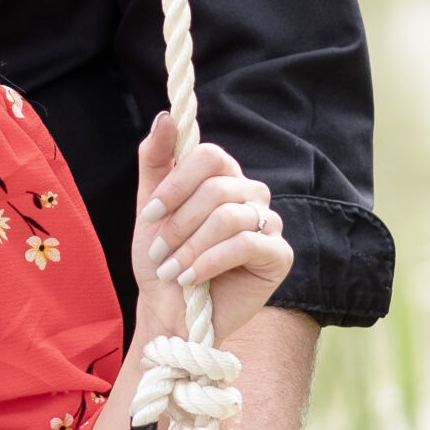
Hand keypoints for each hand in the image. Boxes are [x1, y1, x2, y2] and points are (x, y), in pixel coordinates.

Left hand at [132, 114, 292, 348]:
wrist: (170, 313)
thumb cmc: (161, 261)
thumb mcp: (149, 210)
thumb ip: (156, 161)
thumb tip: (166, 117)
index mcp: (223, 178)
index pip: (208, 155)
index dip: (175, 183)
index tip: (150, 213)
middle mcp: (251, 195)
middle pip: (216, 188)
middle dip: (178, 224)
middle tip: (158, 252)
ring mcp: (269, 224)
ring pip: (228, 216)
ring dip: (190, 247)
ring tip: (172, 270)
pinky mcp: (279, 256)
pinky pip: (246, 244)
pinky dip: (210, 262)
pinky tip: (191, 279)